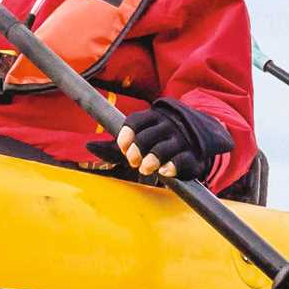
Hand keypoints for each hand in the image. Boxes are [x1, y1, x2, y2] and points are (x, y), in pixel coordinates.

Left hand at [96, 99, 232, 181]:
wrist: (199, 139)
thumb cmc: (159, 141)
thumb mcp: (138, 140)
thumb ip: (115, 146)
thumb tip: (88, 146)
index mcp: (152, 117)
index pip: (135, 121)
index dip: (126, 136)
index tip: (123, 148)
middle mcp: (167, 125)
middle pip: (146, 137)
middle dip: (136, 151)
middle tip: (134, 162)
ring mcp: (181, 139)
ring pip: (162, 149)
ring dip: (151, 162)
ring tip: (147, 169)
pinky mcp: (193, 155)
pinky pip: (181, 160)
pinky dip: (171, 167)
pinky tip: (165, 171)